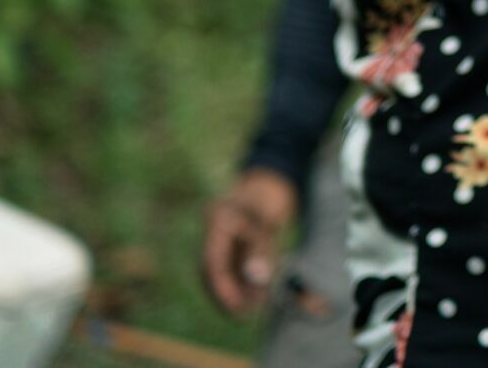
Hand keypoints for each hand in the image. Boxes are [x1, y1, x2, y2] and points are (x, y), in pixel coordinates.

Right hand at [201, 167, 297, 315]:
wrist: (276, 173)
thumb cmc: (271, 192)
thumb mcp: (268, 220)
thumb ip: (261, 249)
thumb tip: (257, 280)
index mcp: (217, 223)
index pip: (211, 264)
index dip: (222, 289)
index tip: (236, 308)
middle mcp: (215, 231)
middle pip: (213, 270)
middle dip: (228, 293)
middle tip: (244, 313)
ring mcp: (224, 234)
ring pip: (225, 269)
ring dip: (238, 288)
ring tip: (255, 304)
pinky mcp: (235, 237)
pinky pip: (235, 262)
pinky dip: (245, 277)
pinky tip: (258, 291)